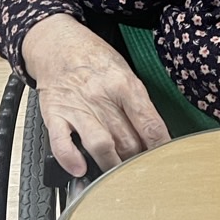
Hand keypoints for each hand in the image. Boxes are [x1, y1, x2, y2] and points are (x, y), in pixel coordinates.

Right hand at [22, 14, 169, 176]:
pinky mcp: (54, 115)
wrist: (56, 43)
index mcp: (125, 85)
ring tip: (117, 176)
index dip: (160, 147)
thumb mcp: (124, 72)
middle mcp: (102, 97)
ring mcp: (77, 107)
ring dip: (111, 165)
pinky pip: (62, 142)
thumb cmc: (93, 59)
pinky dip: (70, 159)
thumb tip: (154, 134)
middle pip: (128, 140)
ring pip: (101, 145)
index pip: (150, 124)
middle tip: (142, 171)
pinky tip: (80, 169)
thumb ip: (137, 102)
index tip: (165, 161)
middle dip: (138, 161)